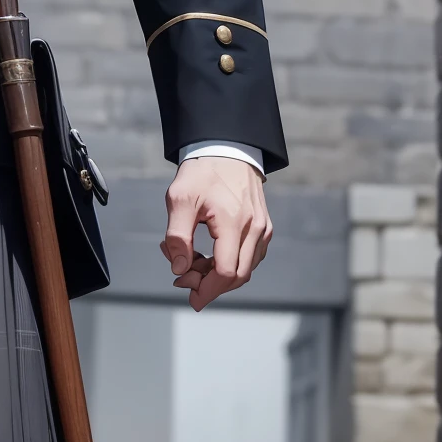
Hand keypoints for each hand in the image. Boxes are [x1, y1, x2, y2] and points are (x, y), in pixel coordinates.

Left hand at [161, 157, 271, 310]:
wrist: (227, 148)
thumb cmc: (202, 172)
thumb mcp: (179, 200)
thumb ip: (177, 237)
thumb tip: (179, 269)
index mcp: (234, 222)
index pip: (226, 272)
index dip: (206, 289)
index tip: (187, 292)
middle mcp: (255, 229)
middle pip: (238, 276)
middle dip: (210, 285)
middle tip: (183, 278)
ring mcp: (262, 229)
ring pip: (245, 269)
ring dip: (218, 275)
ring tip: (191, 260)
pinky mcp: (263, 227)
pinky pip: (250, 257)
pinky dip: (230, 263)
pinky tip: (207, 255)